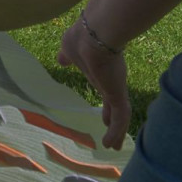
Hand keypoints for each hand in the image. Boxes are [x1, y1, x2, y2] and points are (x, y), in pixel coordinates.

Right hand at [56, 17, 130, 148]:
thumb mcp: (69, 48)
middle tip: (110, 128)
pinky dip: (116, 132)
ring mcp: (115, 89)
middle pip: (112, 102)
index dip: (102, 99)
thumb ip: (67, 56)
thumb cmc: (81, 39)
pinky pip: (120, 119)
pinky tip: (111, 144)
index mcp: (98, 70)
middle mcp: (109, 81)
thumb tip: (61, 61)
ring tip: (113, 145)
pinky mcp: (118, 95)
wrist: (94, 36)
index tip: (103, 114)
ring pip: (119, 114)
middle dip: (111, 116)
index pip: (102, 87)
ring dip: (116, 131)